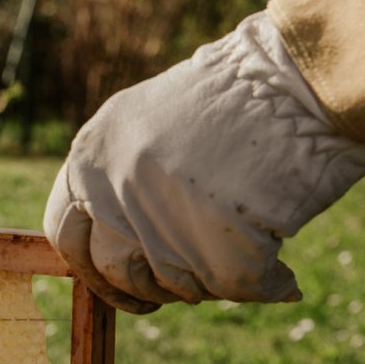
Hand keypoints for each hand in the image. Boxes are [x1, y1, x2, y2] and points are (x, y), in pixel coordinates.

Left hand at [44, 12, 364, 312]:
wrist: (300, 76)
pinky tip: (282, 278)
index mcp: (90, 155)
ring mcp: (161, 215)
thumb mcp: (146, 121)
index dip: (92, 268)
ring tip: (243, 255)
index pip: (64, 234)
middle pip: (116, 270)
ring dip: (208, 282)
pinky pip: (232, 287)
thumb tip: (111, 246)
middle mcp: (113, 186)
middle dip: (149, 287)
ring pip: (173, 283)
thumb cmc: (234, 96)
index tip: (120, 281)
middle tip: (185, 283)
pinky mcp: (215, 241)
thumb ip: (116, 179)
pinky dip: (264, 286)